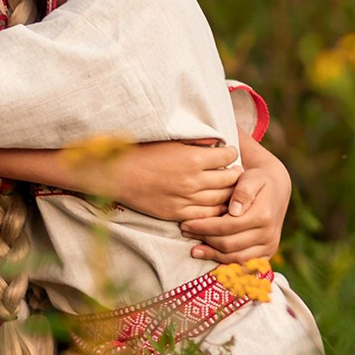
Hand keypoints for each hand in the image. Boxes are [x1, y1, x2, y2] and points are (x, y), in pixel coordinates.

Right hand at [81, 136, 242, 223]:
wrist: (118, 174)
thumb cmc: (142, 152)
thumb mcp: (171, 140)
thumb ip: (196, 141)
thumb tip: (216, 142)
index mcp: (193, 158)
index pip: (227, 157)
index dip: (231, 153)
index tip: (230, 153)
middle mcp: (193, 181)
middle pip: (228, 179)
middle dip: (235, 174)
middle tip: (237, 171)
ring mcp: (186, 199)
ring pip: (220, 199)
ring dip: (229, 194)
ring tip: (230, 189)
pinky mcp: (177, 213)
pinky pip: (205, 215)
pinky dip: (215, 211)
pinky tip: (216, 206)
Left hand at [184, 133, 291, 262]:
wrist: (276, 188)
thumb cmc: (258, 179)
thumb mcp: (252, 177)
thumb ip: (243, 190)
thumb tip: (234, 210)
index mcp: (264, 215)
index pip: (228, 226)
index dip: (204, 227)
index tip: (186, 223)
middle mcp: (269, 234)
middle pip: (229, 244)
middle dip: (204, 239)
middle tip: (185, 232)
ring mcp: (269, 246)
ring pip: (235, 257)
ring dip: (212, 254)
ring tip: (194, 248)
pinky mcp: (266, 253)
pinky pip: (243, 263)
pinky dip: (224, 262)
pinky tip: (209, 256)